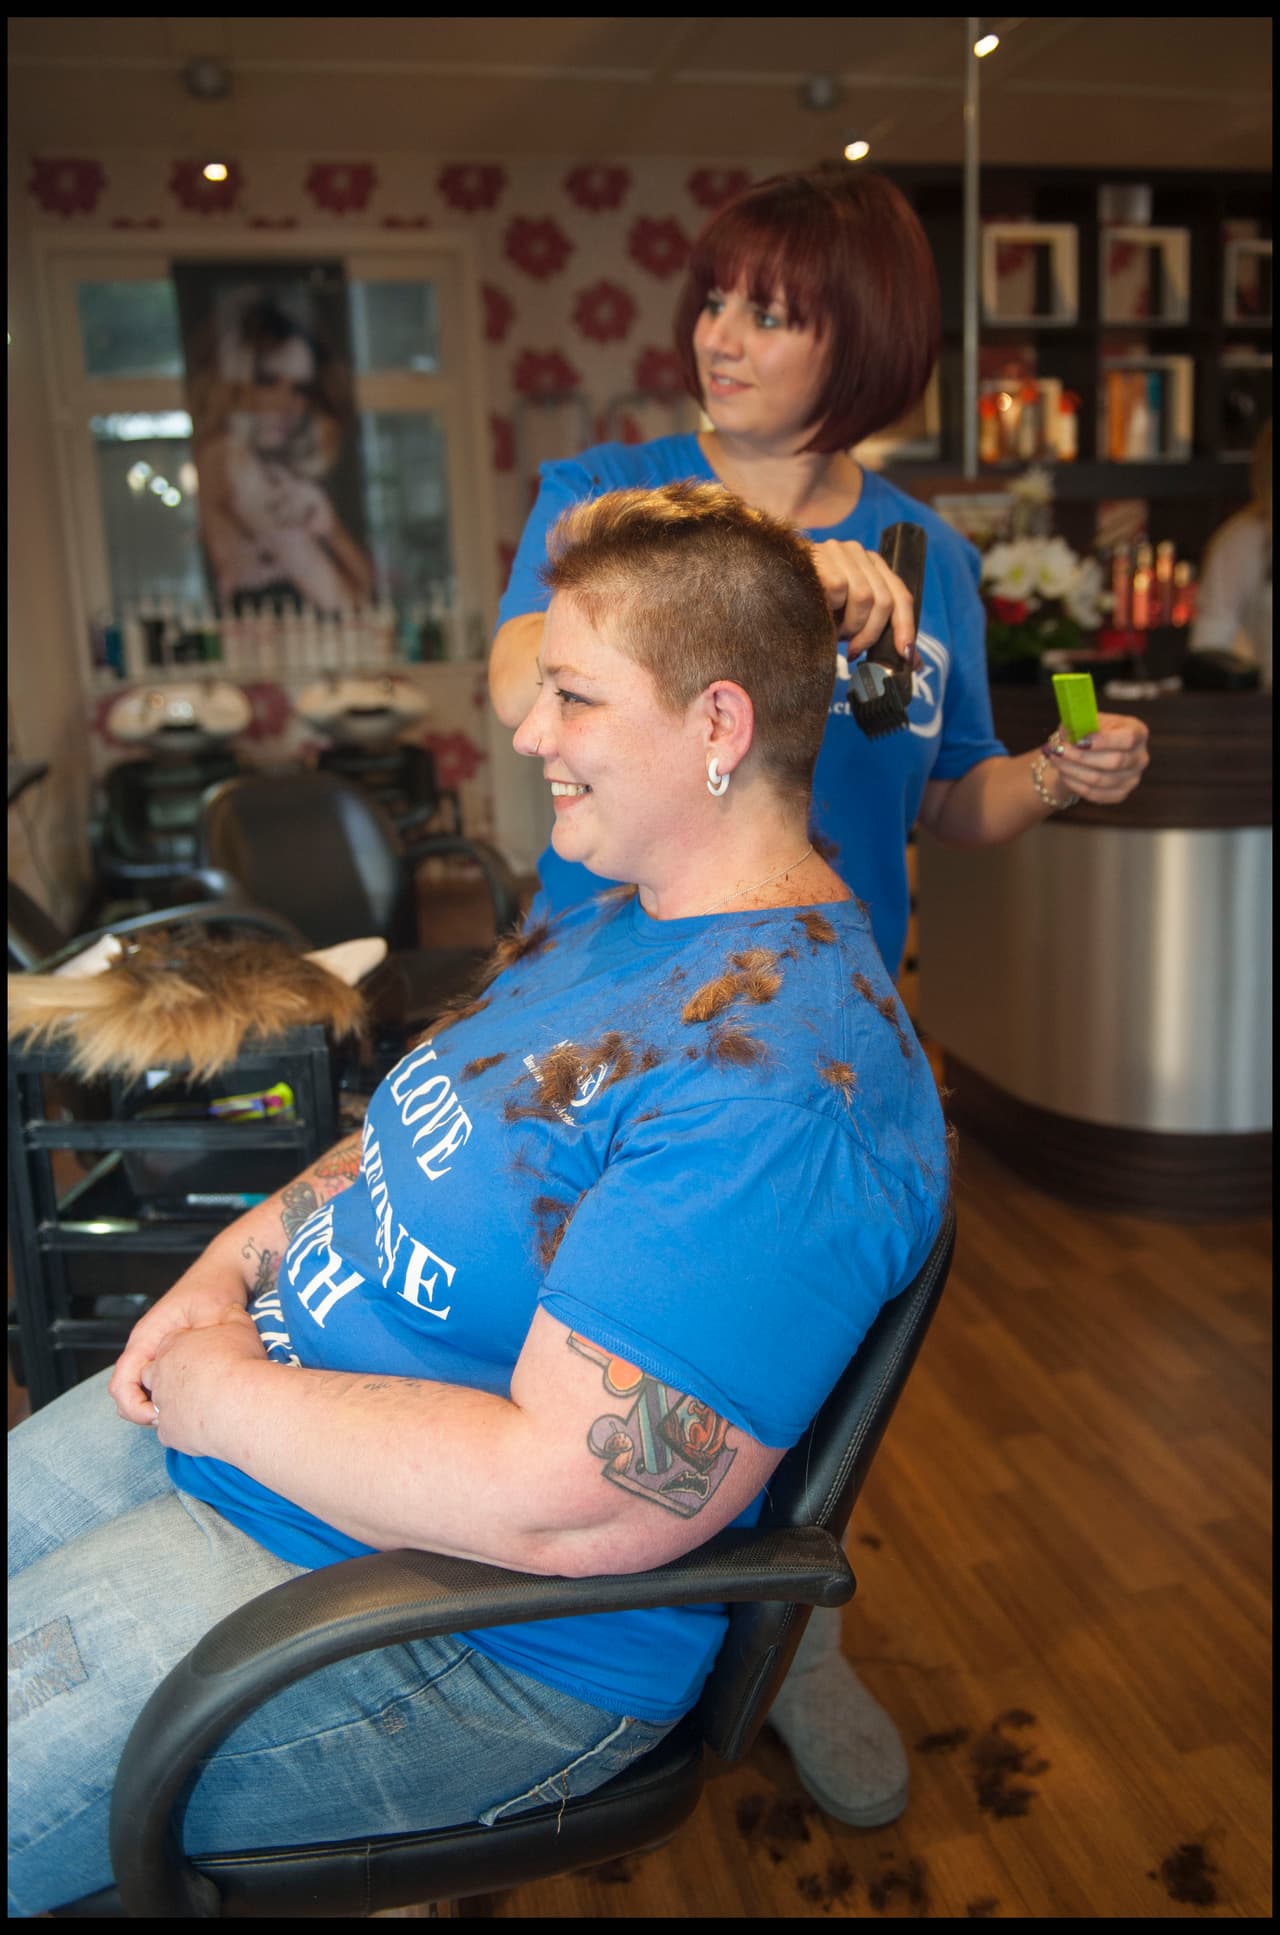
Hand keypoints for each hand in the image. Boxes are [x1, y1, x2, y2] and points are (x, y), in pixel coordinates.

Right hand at [108, 1264, 249, 1425]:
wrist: (226, 1271)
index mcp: (147, 1337)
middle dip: (145, 1413)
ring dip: (159, 1405)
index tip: (161, 1418)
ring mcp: (157, 1351)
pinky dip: (171, 1396)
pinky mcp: (171, 1355)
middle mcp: (147, 1346)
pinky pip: (160, 1383)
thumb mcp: (212, 1313)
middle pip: (128, 1393)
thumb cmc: (216, 1288)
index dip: (135, 1408)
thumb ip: (202, 1342)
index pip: (122, 1384)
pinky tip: (195, 1399)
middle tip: (176, 1422)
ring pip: (144, 1390)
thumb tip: (200, 1374)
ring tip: (186, 1413)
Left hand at [146, 1306, 268, 1457]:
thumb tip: (232, 1309)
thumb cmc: (240, 1362)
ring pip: (160, 1404)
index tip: (204, 1357)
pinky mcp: (169, 1430)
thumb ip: (231, 1317)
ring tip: (202, 1406)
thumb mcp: (240, 1326)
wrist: (239, 1401)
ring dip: (176, 1404)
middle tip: (198, 1382)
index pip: (170, 1345)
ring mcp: (162, 1402)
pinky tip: (203, 1424)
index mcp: (174, 1345)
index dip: (186, 1351)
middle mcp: (161, 1373)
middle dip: (172, 1378)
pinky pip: (170, 1430)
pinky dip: (183, 1428)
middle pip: (155, 1374)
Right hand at [808, 540, 917, 666]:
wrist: (769, 587)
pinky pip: (840, 590)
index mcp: (871, 566)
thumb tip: (913, 662)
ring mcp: (841, 551)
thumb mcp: (847, 617)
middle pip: (885, 601)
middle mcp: (859, 554)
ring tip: (833, 632)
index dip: (906, 628)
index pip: (901, 595)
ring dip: (849, 625)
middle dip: (871, 634)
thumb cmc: (810, 607)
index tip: (905, 654)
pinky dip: (831, 609)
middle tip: (853, 650)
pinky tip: (819, 614)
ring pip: (865, 597)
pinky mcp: (822, 556)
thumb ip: (876, 630)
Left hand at [1045, 712, 1150, 804]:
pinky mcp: (1120, 794)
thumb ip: (1080, 723)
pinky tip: (1064, 774)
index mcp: (1138, 732)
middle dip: (1082, 757)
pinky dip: (1076, 785)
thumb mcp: (1087, 720)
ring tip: (1056, 760)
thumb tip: (1069, 734)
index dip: (1104, 741)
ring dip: (1074, 770)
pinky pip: (1096, 794)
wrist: (1089, 753)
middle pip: (1115, 762)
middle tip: (1059, 751)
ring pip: (1101, 780)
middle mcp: (1140, 757)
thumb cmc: (1090, 732)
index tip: (1080, 740)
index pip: (1128, 738)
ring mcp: (1133, 778)